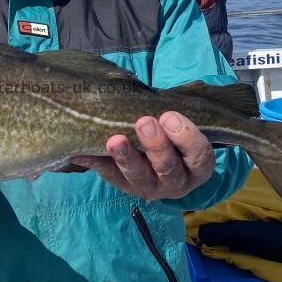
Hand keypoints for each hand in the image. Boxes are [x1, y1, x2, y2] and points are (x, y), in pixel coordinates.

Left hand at [72, 112, 215, 200]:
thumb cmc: (175, 132)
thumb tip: (153, 93)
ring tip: (114, 140)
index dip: (186, 137)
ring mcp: (151, 187)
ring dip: (126, 157)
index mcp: (197, 166)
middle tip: (144, 122)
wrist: (161, 153)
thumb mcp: (183, 125)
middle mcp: (177, 182)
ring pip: (139, 177)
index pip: (199, 156)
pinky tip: (81, 154)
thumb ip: (176, 114)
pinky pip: (110, 177)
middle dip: (156, 145)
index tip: (169, 115)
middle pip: (169, 169)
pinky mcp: (126, 187)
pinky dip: (96, 164)